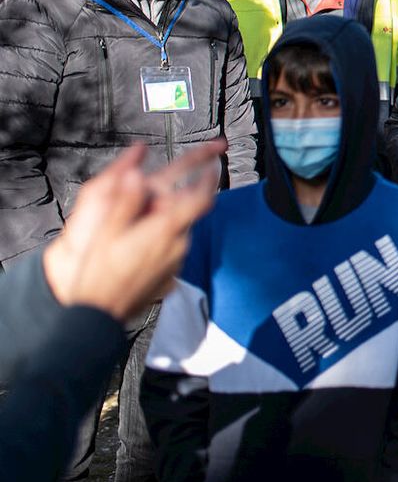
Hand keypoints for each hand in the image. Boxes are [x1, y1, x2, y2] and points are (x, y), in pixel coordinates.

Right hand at [43, 141, 223, 320]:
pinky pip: (172, 249)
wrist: (99, 316)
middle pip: (188, 213)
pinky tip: (139, 244)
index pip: (201, 199)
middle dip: (179, 199)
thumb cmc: (99, 275)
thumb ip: (126, 201)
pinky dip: (162, 240)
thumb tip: (137, 175)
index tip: (213, 166)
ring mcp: (175, 263)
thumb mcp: (107, 231)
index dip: (209, 179)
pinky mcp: (170, 276)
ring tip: (144, 219)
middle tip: (163, 191)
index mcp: (165, 230)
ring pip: (179, 231)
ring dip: (168, 220)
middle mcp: (177, 246)